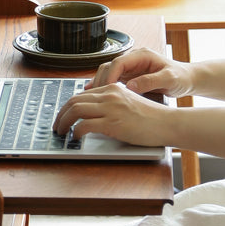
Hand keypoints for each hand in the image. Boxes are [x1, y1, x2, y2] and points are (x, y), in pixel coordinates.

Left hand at [53, 81, 170, 145]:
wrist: (167, 123)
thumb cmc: (151, 118)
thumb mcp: (128, 103)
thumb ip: (111, 105)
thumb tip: (93, 116)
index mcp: (112, 88)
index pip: (81, 94)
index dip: (68, 106)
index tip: (63, 116)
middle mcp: (109, 95)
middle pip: (74, 100)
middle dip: (61, 114)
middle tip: (57, 125)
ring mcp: (111, 108)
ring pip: (75, 110)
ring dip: (64, 122)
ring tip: (61, 132)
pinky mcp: (113, 123)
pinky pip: (85, 125)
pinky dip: (75, 131)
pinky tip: (75, 137)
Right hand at [87, 46, 194, 97]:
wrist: (187, 79)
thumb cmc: (181, 77)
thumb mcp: (169, 79)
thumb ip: (151, 81)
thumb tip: (130, 86)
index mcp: (142, 55)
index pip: (119, 62)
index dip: (110, 75)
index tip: (107, 89)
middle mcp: (134, 59)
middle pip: (109, 66)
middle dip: (102, 80)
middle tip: (98, 97)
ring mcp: (131, 67)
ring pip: (108, 72)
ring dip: (100, 84)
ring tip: (93, 98)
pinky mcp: (130, 76)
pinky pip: (113, 79)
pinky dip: (104, 87)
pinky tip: (95, 95)